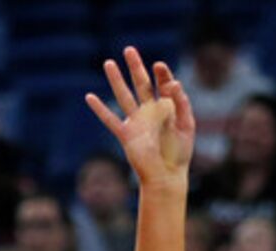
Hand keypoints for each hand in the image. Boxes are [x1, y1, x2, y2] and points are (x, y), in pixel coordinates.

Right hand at [87, 47, 195, 188]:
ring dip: (116, 80)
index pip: (162, 84)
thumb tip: (173, 83)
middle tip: (129, 50)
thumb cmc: (179, 153)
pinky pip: (110, 120)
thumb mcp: (186, 124)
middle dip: (135, 67)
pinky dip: (100, 109)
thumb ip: (180, 103)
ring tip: (108, 63)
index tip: (159, 68)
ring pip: (124, 96)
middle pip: (141, 84)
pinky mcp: (127, 135)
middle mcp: (150, 112)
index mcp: (167, 108)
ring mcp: (137, 122)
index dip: (161, 74)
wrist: (166, 176)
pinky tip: (89, 97)